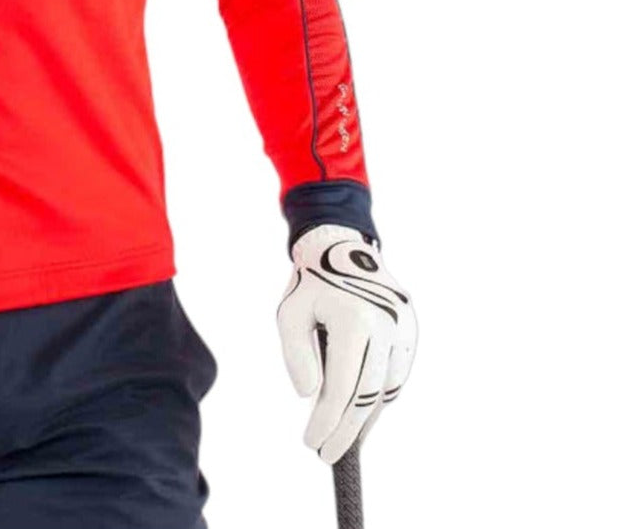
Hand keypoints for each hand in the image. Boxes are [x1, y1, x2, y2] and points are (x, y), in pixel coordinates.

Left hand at [276, 223, 416, 463]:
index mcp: (356, 319)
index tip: (311, 443)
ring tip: (341, 438)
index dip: (328, 420)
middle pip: (369, 395)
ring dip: (366, 418)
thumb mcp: (290, 313)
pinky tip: (360, 413)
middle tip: (326, 454)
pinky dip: (379, 397)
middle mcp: (387, 325)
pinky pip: (396, 375)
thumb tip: (310, 397)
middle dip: (347, 430)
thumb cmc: (311, 282)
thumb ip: (297, 355)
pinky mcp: (410, 331)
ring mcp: (404, 329)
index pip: (343, 386)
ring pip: (388, 388)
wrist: (342, 247)